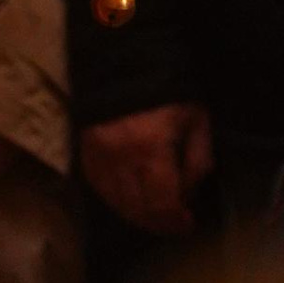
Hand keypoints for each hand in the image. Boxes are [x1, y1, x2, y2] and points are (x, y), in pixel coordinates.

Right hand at [79, 101, 212, 236]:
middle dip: (159, 222)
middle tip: (174, 222)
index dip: (175, 221)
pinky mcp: (85, 151)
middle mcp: (121, 157)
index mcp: (151, 148)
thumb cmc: (169, 90)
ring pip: (117, 204)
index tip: (188, 223)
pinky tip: (132, 198)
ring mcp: (99, 155)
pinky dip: (116, 200)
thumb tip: (188, 196)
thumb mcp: (196, 120)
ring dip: (139, 215)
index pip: (161, 203)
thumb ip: (198, 161)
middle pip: (139, 209)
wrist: (127, 59)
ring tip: (155, 212)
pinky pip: (100, 188)